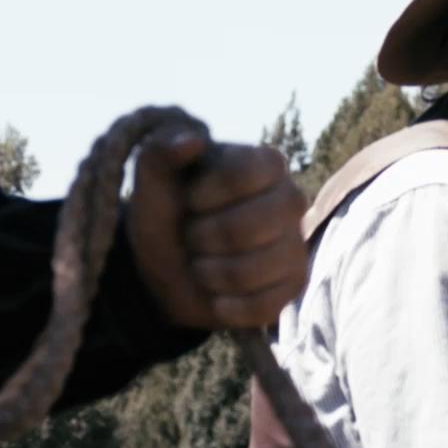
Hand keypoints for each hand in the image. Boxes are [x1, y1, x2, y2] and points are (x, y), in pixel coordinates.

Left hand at [122, 123, 306, 329]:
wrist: (166, 268)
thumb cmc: (166, 213)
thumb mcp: (151, 181)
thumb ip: (160, 152)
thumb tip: (191, 141)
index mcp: (265, 164)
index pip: (245, 174)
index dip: (207, 193)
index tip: (190, 200)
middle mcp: (291, 200)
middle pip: (252, 225)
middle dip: (204, 238)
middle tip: (192, 237)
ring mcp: (296, 245)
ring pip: (253, 270)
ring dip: (210, 274)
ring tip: (202, 265)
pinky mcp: (294, 285)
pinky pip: (262, 306)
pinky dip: (226, 306)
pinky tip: (216, 295)